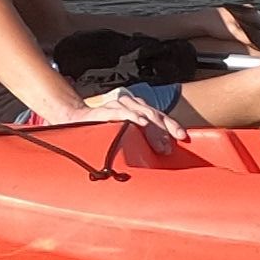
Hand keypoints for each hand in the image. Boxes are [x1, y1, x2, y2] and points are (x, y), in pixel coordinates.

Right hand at [56, 88, 184, 142]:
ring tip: (161, 143)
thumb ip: (142, 140)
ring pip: (142, 113)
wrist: (76, 121)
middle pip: (155, 115)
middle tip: (169, 149)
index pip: (161, 117)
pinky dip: (132, 117)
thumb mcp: (127, 135)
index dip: (172, 126)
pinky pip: (121, 112)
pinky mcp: (105, 110)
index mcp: (140, 110)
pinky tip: (141, 123)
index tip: (183, 138)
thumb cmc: (105, 130)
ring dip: (153, 129)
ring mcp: (119, 106)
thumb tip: (162, 155)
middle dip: (164, 132)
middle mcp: (132, 105)